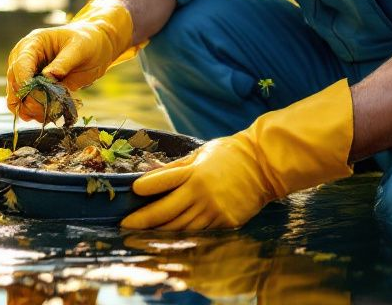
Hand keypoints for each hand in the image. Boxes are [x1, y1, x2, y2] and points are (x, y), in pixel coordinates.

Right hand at [5, 0, 139, 121]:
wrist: (95, 48)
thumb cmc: (87, 42)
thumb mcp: (79, 48)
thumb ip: (63, 62)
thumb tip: (48, 76)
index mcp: (32, 44)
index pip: (20, 64)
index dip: (25, 82)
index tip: (36, 95)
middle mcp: (25, 60)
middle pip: (15, 83)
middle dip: (28, 99)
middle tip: (46, 110)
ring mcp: (28, 75)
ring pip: (18, 98)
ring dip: (30, 110)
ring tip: (48, 115)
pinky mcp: (36, 88)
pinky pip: (27, 105)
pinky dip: (35, 113)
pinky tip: (48, 116)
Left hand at [121, 79, 354, 230]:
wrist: (265, 164)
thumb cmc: (230, 154)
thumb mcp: (201, 153)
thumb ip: (177, 166)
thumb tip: (150, 173)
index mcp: (195, 172)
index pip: (162, 181)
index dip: (145, 187)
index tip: (132, 192)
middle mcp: (202, 192)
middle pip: (166, 211)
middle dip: (143, 220)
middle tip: (126, 225)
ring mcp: (214, 210)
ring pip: (181, 227)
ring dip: (160, 232)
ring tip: (142, 235)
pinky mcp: (226, 222)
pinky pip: (200, 232)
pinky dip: (183, 235)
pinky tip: (169, 237)